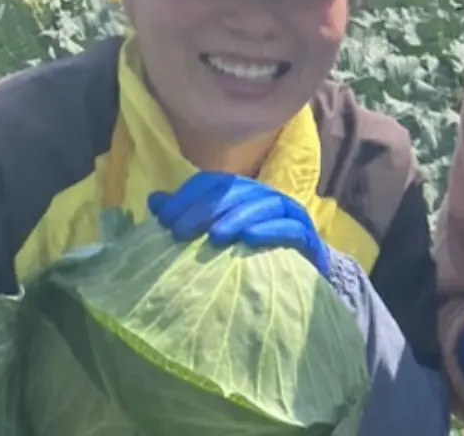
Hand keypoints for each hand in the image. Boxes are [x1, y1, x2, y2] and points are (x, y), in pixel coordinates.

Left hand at [147, 172, 328, 271]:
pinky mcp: (308, 237)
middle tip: (180, 232)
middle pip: (236, 190)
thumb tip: (154, 200)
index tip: (165, 221)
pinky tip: (249, 239)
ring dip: (237, 217)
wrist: (298, 281)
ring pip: (264, 204)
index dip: (187, 197)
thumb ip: (186, 218)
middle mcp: (265, 197)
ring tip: (214, 236)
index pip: (213, 182)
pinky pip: (290, 228)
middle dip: (205, 209)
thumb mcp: (213, 236)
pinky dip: (269, 230)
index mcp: (242, 194)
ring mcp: (289, 214)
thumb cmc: (249, 257)